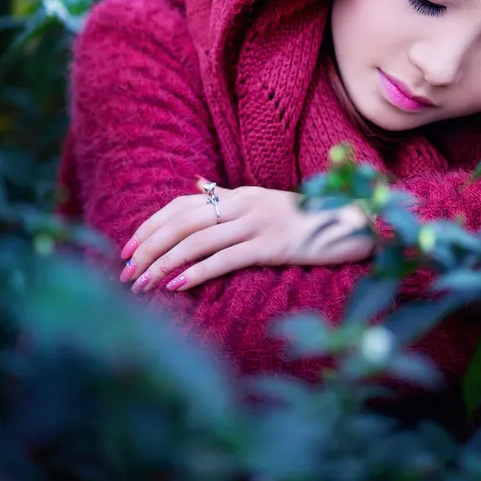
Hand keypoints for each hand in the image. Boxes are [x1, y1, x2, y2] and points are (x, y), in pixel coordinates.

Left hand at [119, 179, 373, 292]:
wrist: (354, 224)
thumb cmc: (310, 224)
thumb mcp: (268, 209)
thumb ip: (235, 207)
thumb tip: (199, 198)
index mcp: (239, 195)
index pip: (181, 205)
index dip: (151, 225)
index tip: (128, 248)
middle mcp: (244, 204)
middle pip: (182, 222)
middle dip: (148, 247)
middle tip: (126, 272)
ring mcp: (259, 223)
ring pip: (197, 241)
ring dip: (164, 263)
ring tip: (142, 284)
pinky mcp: (273, 245)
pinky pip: (226, 258)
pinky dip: (198, 271)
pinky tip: (177, 286)